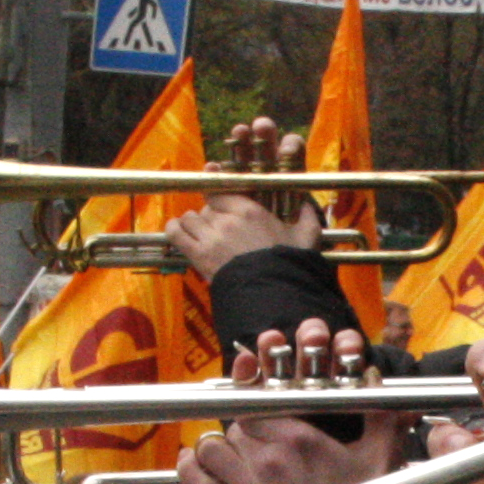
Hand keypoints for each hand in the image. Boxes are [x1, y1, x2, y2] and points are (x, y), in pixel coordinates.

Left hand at [171, 191, 326, 279]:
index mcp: (250, 211)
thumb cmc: (289, 266)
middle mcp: (227, 219)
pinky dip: (174, 230)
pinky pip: (175, 233)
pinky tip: (178, 233)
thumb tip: (308, 204)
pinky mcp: (198, 255)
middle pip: (206, 206)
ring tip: (201, 233)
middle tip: (218, 228)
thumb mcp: (306, 237)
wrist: (271, 294)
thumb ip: (308, 216)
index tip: (213, 189)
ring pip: (190, 218)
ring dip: (194, 224)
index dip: (216, 192)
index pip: (221, 191)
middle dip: (210, 215)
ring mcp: (210, 237)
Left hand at [181, 328, 409, 483]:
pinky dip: (190, 469)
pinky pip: (199, 483)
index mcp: (298, 437)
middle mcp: (268, 457)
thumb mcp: (382, 453)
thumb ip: (380, 412)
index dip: (256, 408)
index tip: (261, 413)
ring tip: (230, 453)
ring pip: (212, 448)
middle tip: (257, 441)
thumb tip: (373, 376)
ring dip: (218, 447)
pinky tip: (191, 460)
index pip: (256, 405)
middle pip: (234, 426)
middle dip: (242, 430)